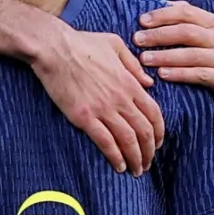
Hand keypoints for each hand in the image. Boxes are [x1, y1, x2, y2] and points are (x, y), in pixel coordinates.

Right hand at [32, 26, 163, 174]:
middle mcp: (121, 99)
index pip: (154, 114)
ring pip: (127, 140)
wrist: (54, 48)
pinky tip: (118, 166)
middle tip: (147, 164)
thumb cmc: (82, 43)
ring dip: (135, 159)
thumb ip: (134, 65)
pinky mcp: (84, 117)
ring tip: (136, 170)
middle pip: (144, 132)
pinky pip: (105, 142)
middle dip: (149, 152)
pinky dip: (115, 157)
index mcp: (130, 83)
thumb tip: (149, 83)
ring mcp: (103, 109)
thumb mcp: (115, 45)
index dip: (159, 133)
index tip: (157, 144)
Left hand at [135, 2, 213, 115]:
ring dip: (164, 55)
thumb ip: (192, 22)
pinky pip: (199, 75)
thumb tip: (164, 5)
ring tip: (143, 59)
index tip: (142, 20)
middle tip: (137, 39)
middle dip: (158, 34)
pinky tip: (162, 75)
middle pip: (186, 31)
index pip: (187, 12)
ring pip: (190, 54)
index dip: (163, 15)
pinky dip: (179, 74)